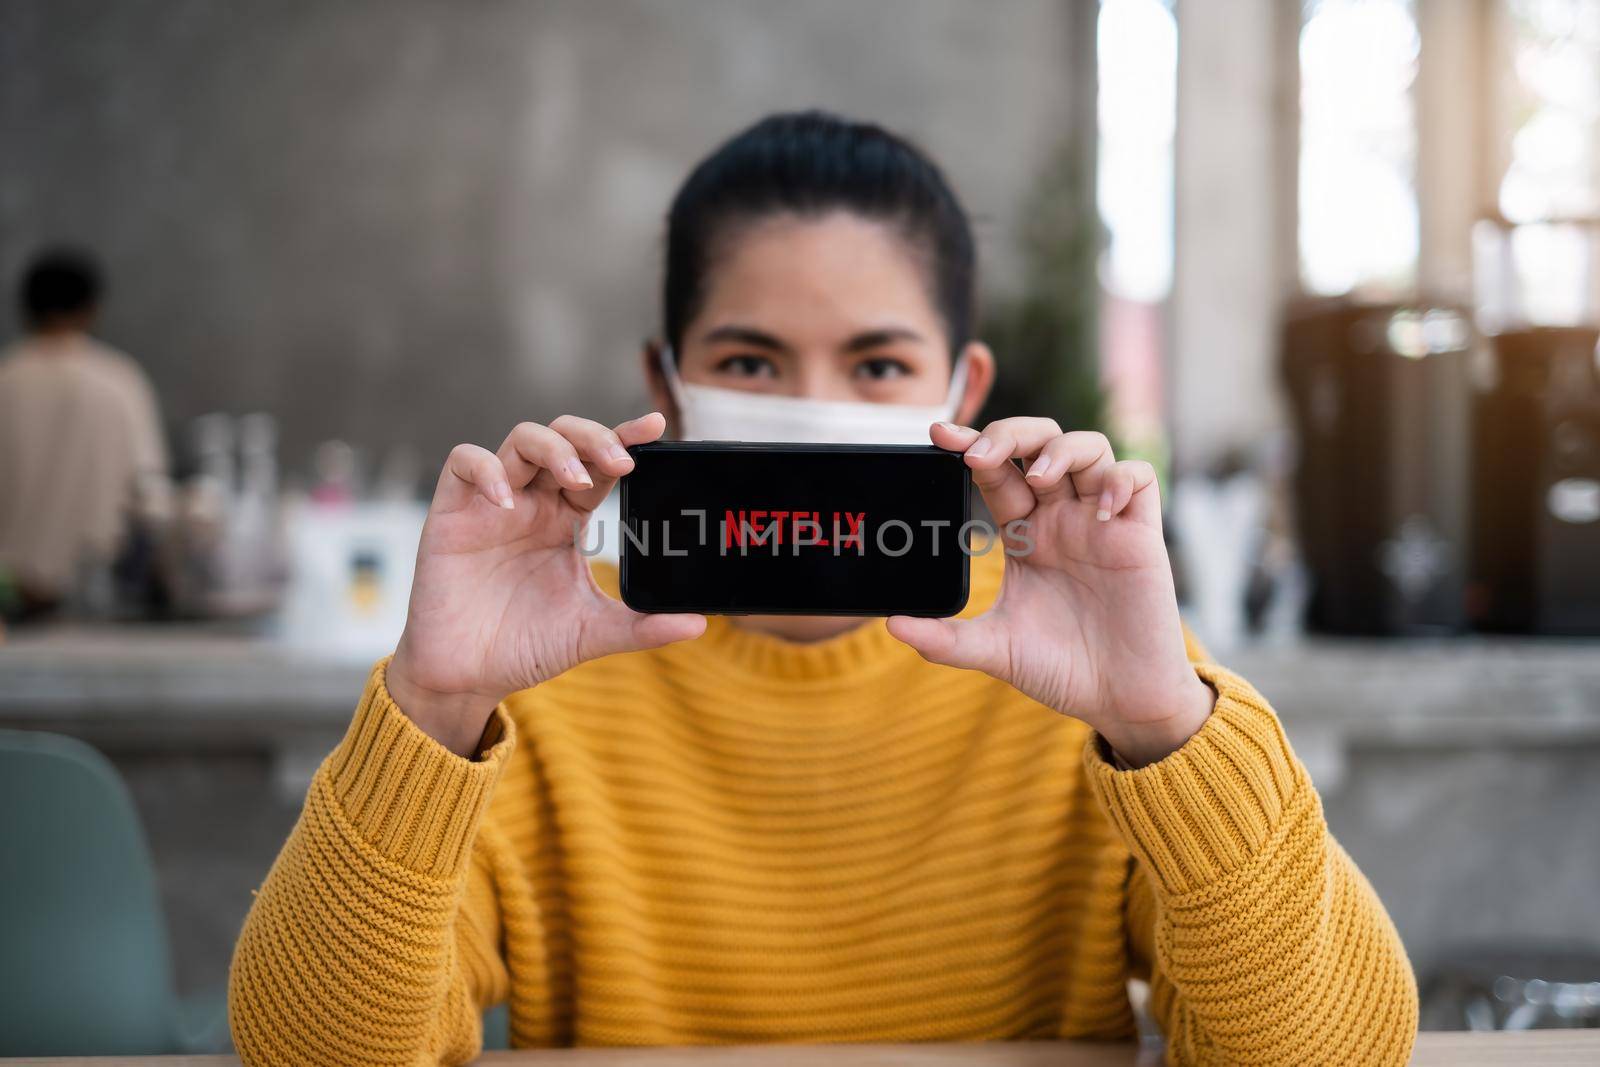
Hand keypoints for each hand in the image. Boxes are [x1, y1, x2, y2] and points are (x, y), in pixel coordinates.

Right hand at [387, 413, 704, 754]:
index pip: (600, 464)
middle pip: (564, 437)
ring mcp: (492, 504)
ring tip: (576, 479)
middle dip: (594, 438)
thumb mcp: (592, 633)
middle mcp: (533, 502)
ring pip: (522, 440)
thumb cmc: (525, 646)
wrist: (467, 677)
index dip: (625, 438)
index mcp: (567, 519)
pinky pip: (464, 464)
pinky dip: (486, 471)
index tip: (655, 427)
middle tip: (621, 462)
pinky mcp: (452, 514)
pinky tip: (508, 504)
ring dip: (554, 448)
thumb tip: (698, 622)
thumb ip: (642, 626)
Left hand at [886, 419, 1214, 766]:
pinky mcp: (1142, 536)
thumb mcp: (995, 650)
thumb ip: (945, 639)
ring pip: (1090, 448)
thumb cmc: (1063, 669)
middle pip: (1040, 442)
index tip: (939, 435)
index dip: (971, 447)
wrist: (1120, 699)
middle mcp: (1062, 518)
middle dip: (1010, 434)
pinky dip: (1120, 480)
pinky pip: (1139, 480)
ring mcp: (1102, 523)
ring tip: (1039, 478)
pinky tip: (1102, 511)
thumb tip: (892, 624)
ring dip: (1061, 450)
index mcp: (1025, 534)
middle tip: (981, 454)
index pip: (996, 473)